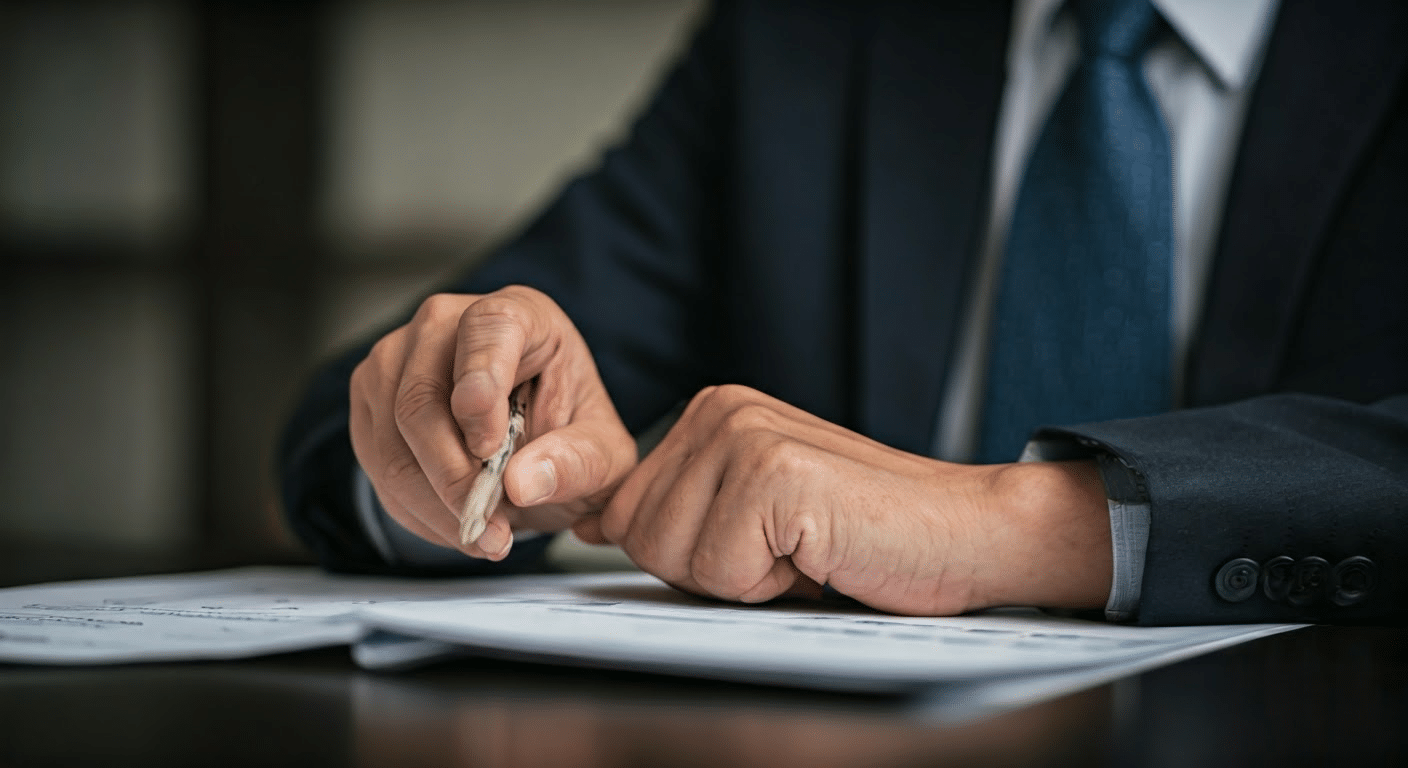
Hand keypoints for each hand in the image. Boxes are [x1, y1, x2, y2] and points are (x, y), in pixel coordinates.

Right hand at [349, 286, 636, 559]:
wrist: (535, 445)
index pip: (486, 328)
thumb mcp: (603, 456)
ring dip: (435, 505)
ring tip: (484, 535)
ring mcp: (397, 357)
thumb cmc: (570, 435)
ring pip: (391, 442)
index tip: (490, 449)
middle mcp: (446, 322)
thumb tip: (523, 482)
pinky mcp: (372, 399)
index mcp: (520, 315)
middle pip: (421, 398)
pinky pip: (377, 465)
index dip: (482, 386)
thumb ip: (576, 463)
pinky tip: (455, 522)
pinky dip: (415, 509)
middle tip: (493, 528)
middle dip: (453, 477)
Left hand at [574, 385, 1110, 614]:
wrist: (966, 530)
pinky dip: (772, 587)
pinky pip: (721, 573)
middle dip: (710, 570)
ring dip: (743, 579)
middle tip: (788, 549)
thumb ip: (678, 508)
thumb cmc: (865, 532)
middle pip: (640, 539)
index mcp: (710, 413)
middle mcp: (720, 411)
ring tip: (805, 547)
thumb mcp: (752, 513)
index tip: (755, 541)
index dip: (686, 555)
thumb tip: (592, 523)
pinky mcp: (773, 474)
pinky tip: (820, 552)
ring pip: (672, 558)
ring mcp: (745, 436)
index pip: (623, 513)